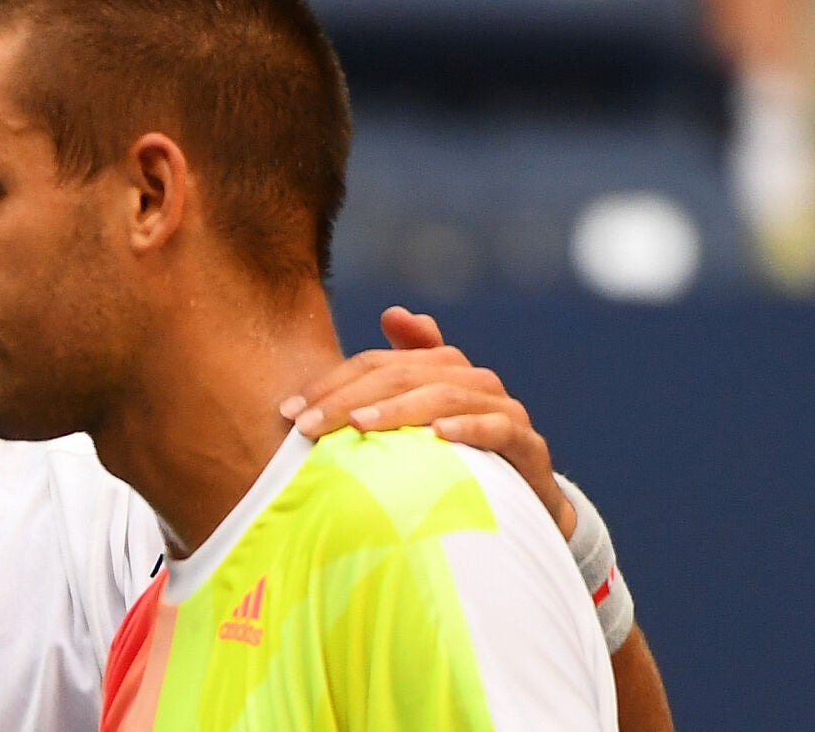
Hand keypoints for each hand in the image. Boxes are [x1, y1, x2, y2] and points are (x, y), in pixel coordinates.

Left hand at [281, 306, 578, 537]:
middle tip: (307, 424)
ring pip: (446, 395)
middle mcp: (474, 381)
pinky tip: (439, 436)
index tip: (290, 410)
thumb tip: (393, 312)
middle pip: (404, 374)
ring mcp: (504, 411)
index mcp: (442, 368)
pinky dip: (469, 428)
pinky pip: (499, 429)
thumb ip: (396, 375)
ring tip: (359, 424)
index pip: (377, 363)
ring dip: (399, 409)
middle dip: (350, 398)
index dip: (332, 382)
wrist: (526, 507)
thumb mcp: (419, 420)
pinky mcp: (529, 447)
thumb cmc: (458, 459)